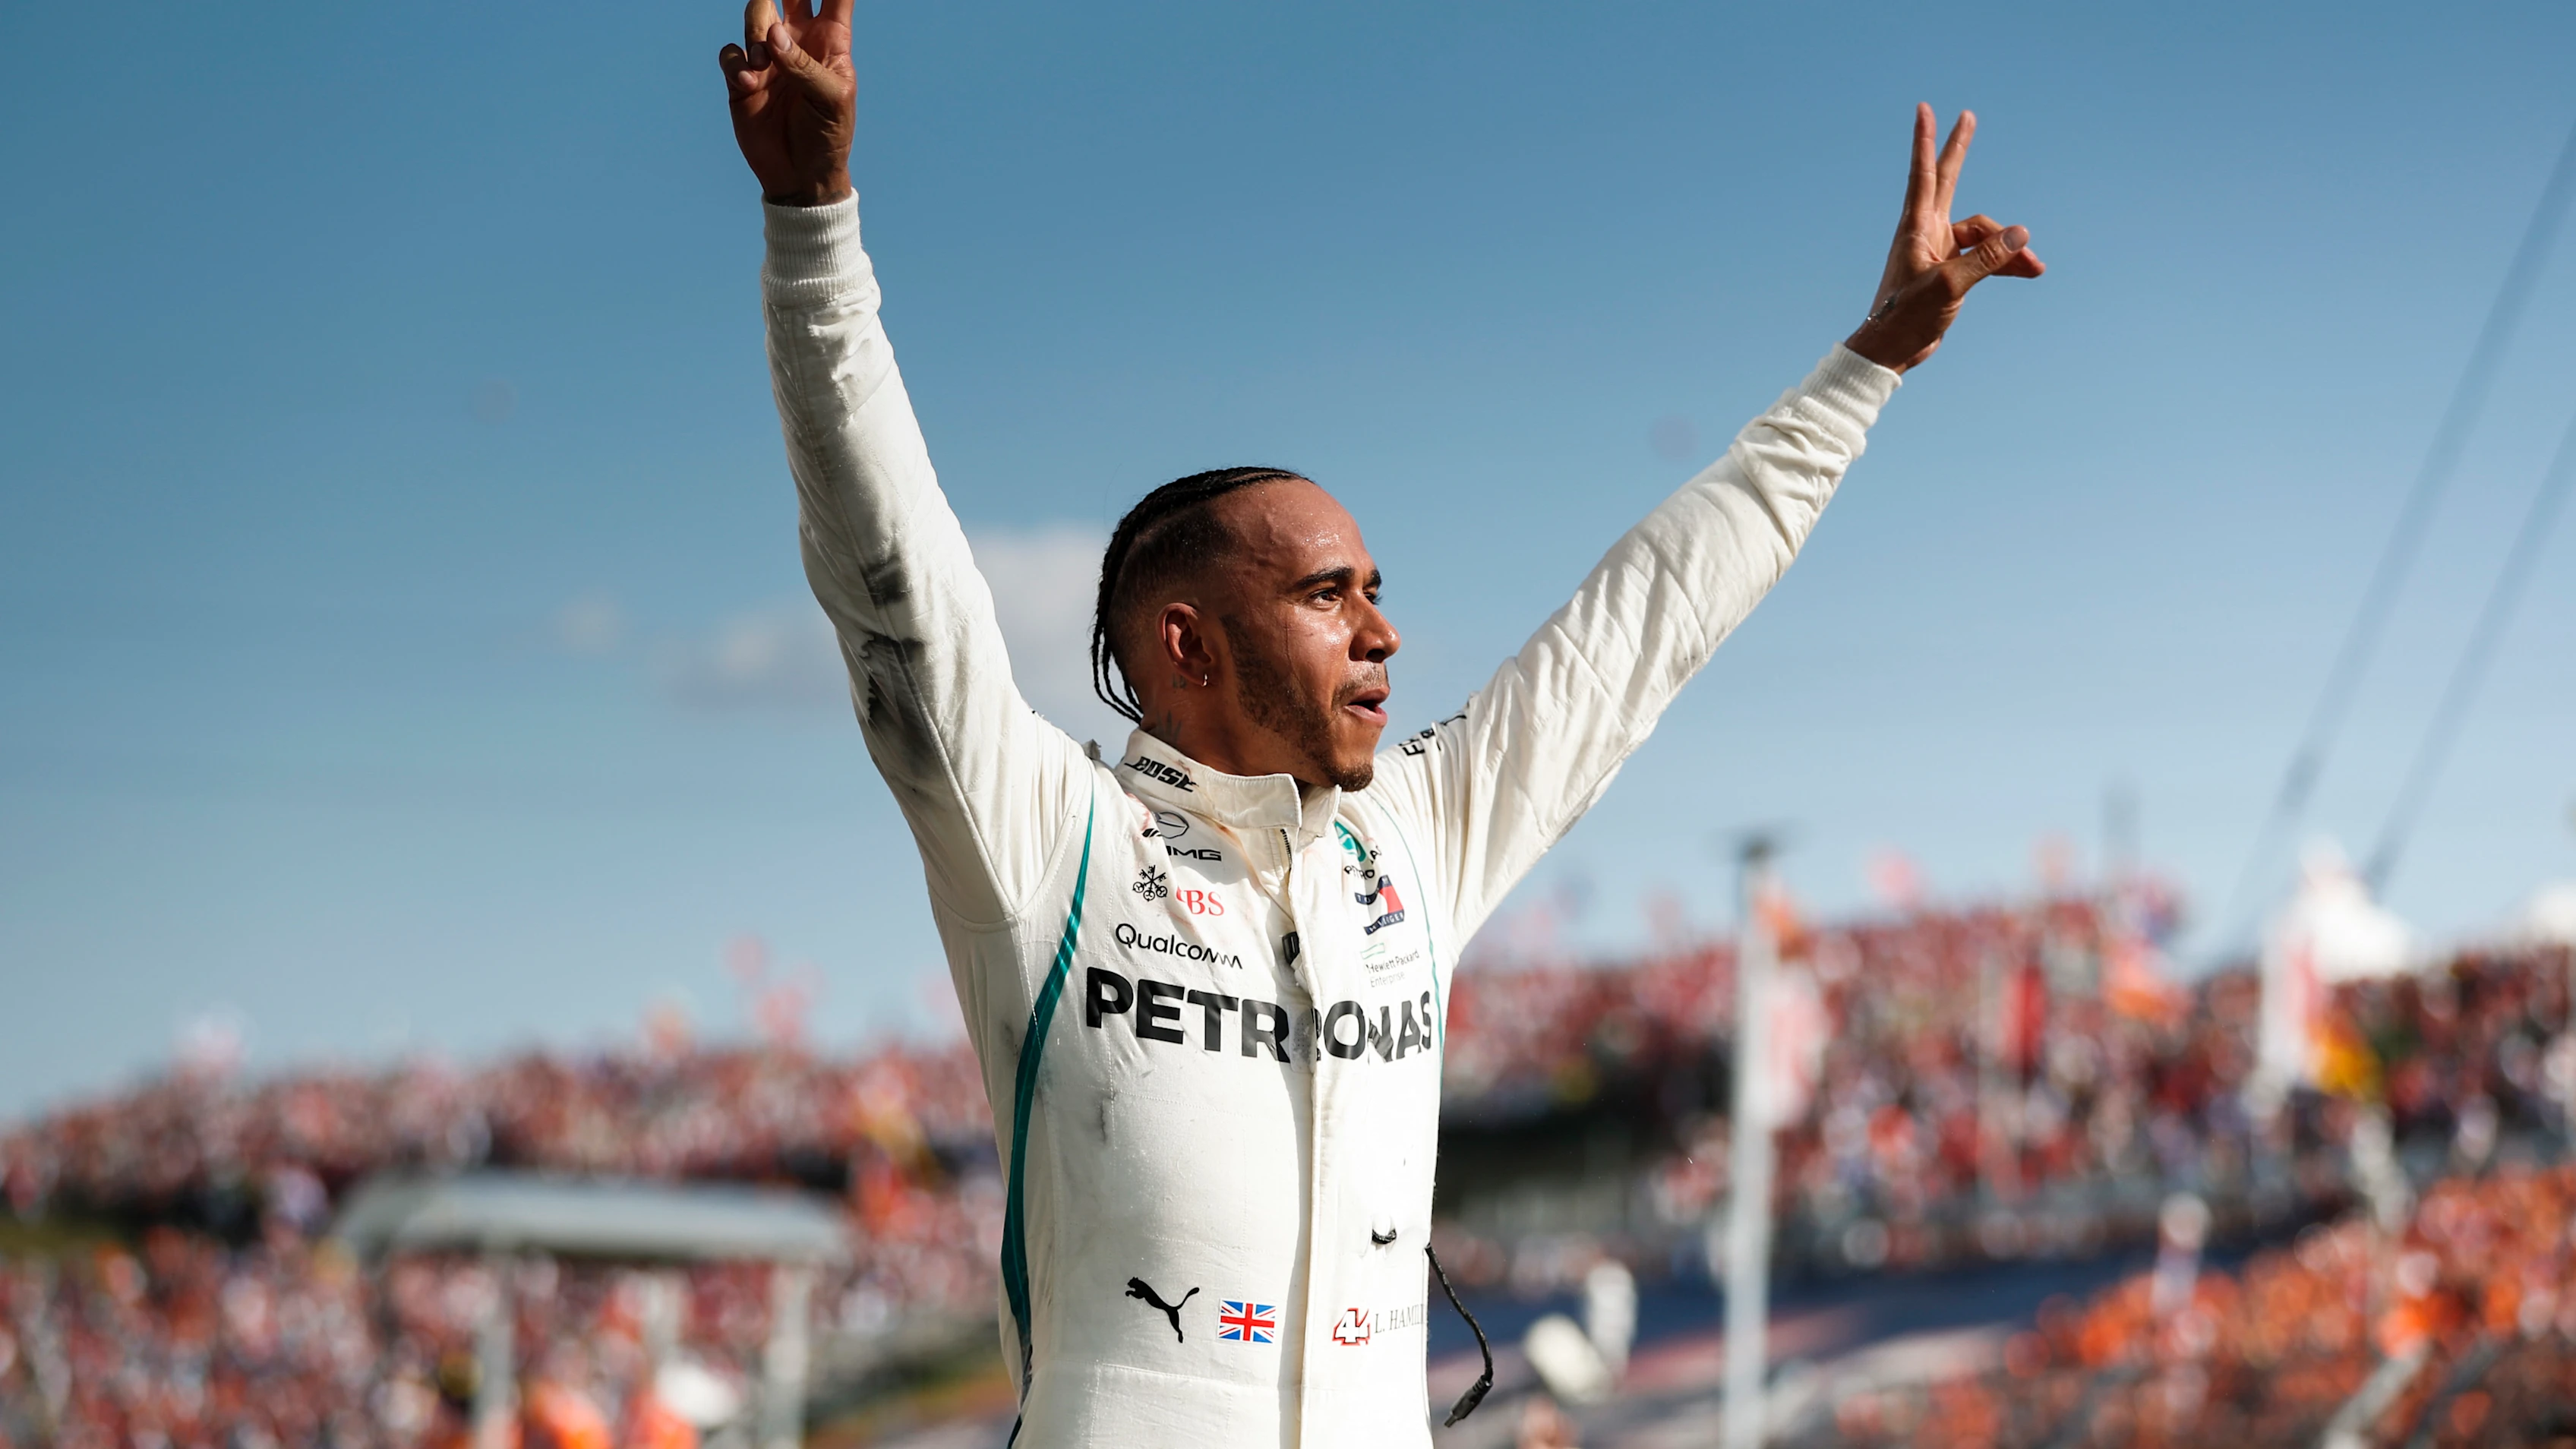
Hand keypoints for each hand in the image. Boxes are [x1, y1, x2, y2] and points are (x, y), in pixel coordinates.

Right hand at [718, 0, 855, 206]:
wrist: (801, 175)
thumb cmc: (829, 136)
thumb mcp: (831, 100)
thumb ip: (804, 64)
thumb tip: (773, 34)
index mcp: (830, 39)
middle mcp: (797, 39)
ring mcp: (769, 55)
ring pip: (754, 15)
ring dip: (756, 34)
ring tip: (764, 68)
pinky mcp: (743, 75)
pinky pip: (731, 51)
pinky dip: (737, 63)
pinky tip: (749, 84)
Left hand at [1844, 105, 2042, 373]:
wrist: (1893, 350)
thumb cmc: (1907, 317)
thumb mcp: (1950, 286)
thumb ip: (1986, 259)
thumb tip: (2020, 234)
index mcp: (1917, 228)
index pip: (1923, 174)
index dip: (1926, 141)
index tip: (1924, 109)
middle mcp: (1927, 231)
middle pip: (1948, 181)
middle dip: (1960, 151)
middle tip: (1968, 117)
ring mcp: (1939, 249)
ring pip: (1982, 234)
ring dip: (2009, 248)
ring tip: (2036, 267)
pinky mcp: (1950, 270)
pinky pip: (1985, 257)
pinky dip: (2006, 263)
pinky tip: (2028, 271)